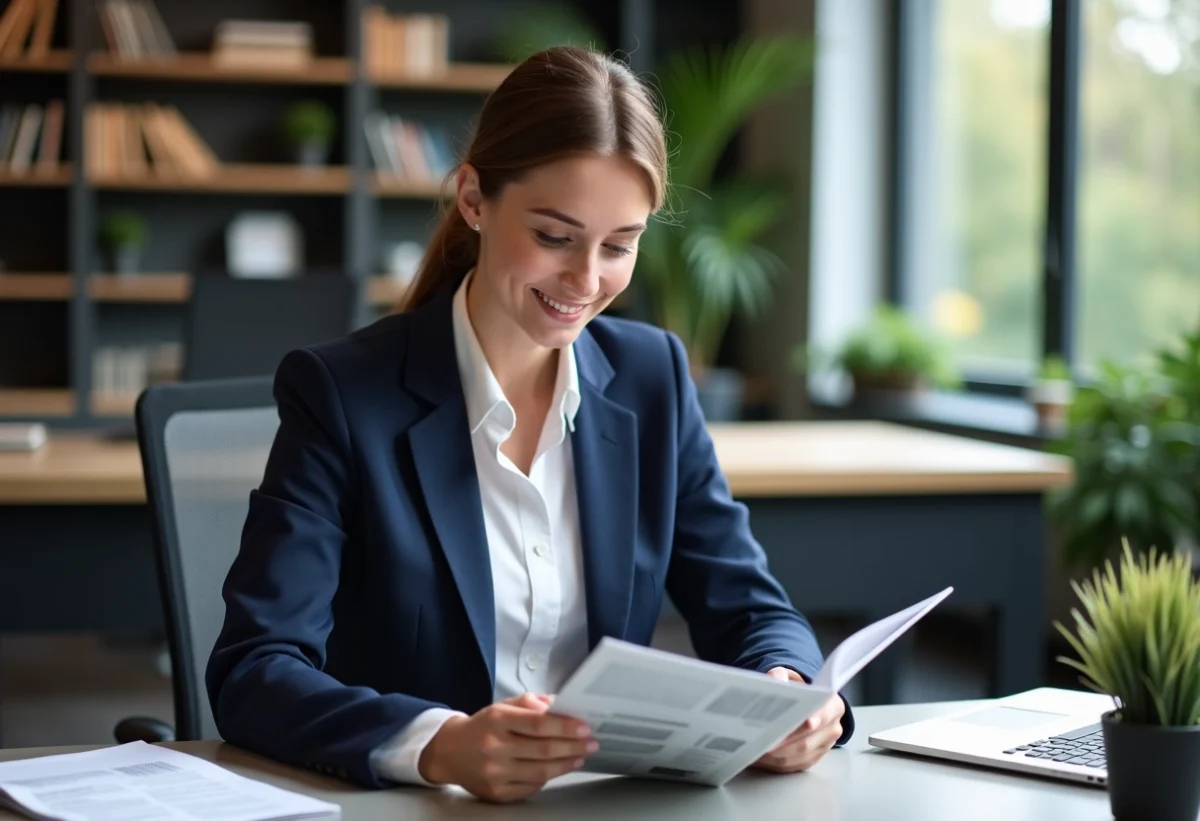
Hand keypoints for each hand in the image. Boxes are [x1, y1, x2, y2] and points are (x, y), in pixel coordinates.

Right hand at [418, 692, 597, 802]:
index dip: (565, 726)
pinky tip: (559, 768)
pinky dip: (549, 777)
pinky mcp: (497, 793)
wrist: (450, 752)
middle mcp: (494, 747)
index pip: (538, 723)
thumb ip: (530, 703)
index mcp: (496, 719)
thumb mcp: (502, 706)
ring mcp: (495, 773)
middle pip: (543, 749)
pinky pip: (531, 786)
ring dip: (566, 763)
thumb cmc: (482, 727)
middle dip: (573, 746)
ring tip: (580, 756)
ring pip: (541, 771)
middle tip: (591, 742)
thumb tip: (560, 705)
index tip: (584, 727)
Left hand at [752, 667, 844, 773]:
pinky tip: (760, 756)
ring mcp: (824, 746)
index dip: (813, 720)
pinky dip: (776, 763)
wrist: (802, 704)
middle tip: (764, 741)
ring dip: (777, 756)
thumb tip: (777, 683)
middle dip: (785, 743)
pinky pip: (795, 765)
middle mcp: (832, 728)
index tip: (804, 723)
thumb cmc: (796, 690)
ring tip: (757, 749)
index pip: (824, 715)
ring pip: (800, 756)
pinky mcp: (813, 759)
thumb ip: (780, 676)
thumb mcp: (788, 676)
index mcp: (833, 705)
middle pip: (807, 741)